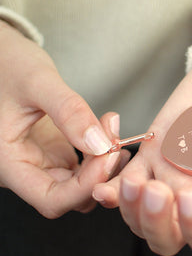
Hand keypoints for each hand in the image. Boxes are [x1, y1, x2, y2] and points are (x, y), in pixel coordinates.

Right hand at [0, 20, 126, 217]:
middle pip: (70, 196)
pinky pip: (82, 169)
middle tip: (116, 138)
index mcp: (8, 163)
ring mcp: (41, 162)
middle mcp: (25, 169)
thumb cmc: (7, 65)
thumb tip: (99, 143)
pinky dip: (100, 157)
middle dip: (99, 172)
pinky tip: (112, 137)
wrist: (2, 56)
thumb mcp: (37, 82)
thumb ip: (68, 112)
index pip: (51, 199)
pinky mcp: (54, 152)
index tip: (108, 154)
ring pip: (79, 185)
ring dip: (103, 166)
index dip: (85, 186)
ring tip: (116, 133)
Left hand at [100, 39, 191, 255]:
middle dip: (155, 224)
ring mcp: (173, 173)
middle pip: (165, 236)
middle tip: (158, 191)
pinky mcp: (153, 148)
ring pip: (138, 212)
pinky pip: (125, 176)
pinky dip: (111, 182)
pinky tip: (107, 171)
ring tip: (133, 182)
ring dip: (129, 206)